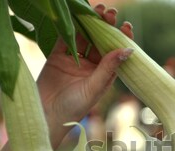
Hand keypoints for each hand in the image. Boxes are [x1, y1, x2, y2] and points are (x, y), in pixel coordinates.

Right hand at [0, 4, 133, 150]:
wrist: (46, 115)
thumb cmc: (74, 108)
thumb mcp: (94, 87)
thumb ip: (108, 68)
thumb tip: (128, 50)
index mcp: (105, 74)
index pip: (116, 53)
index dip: (121, 39)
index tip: (126, 26)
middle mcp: (91, 66)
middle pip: (101, 42)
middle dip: (106, 27)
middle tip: (110, 13)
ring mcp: (74, 61)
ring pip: (84, 38)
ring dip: (90, 24)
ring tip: (97, 10)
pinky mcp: (57, 57)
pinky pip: (65, 39)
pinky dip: (70, 27)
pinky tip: (76, 15)